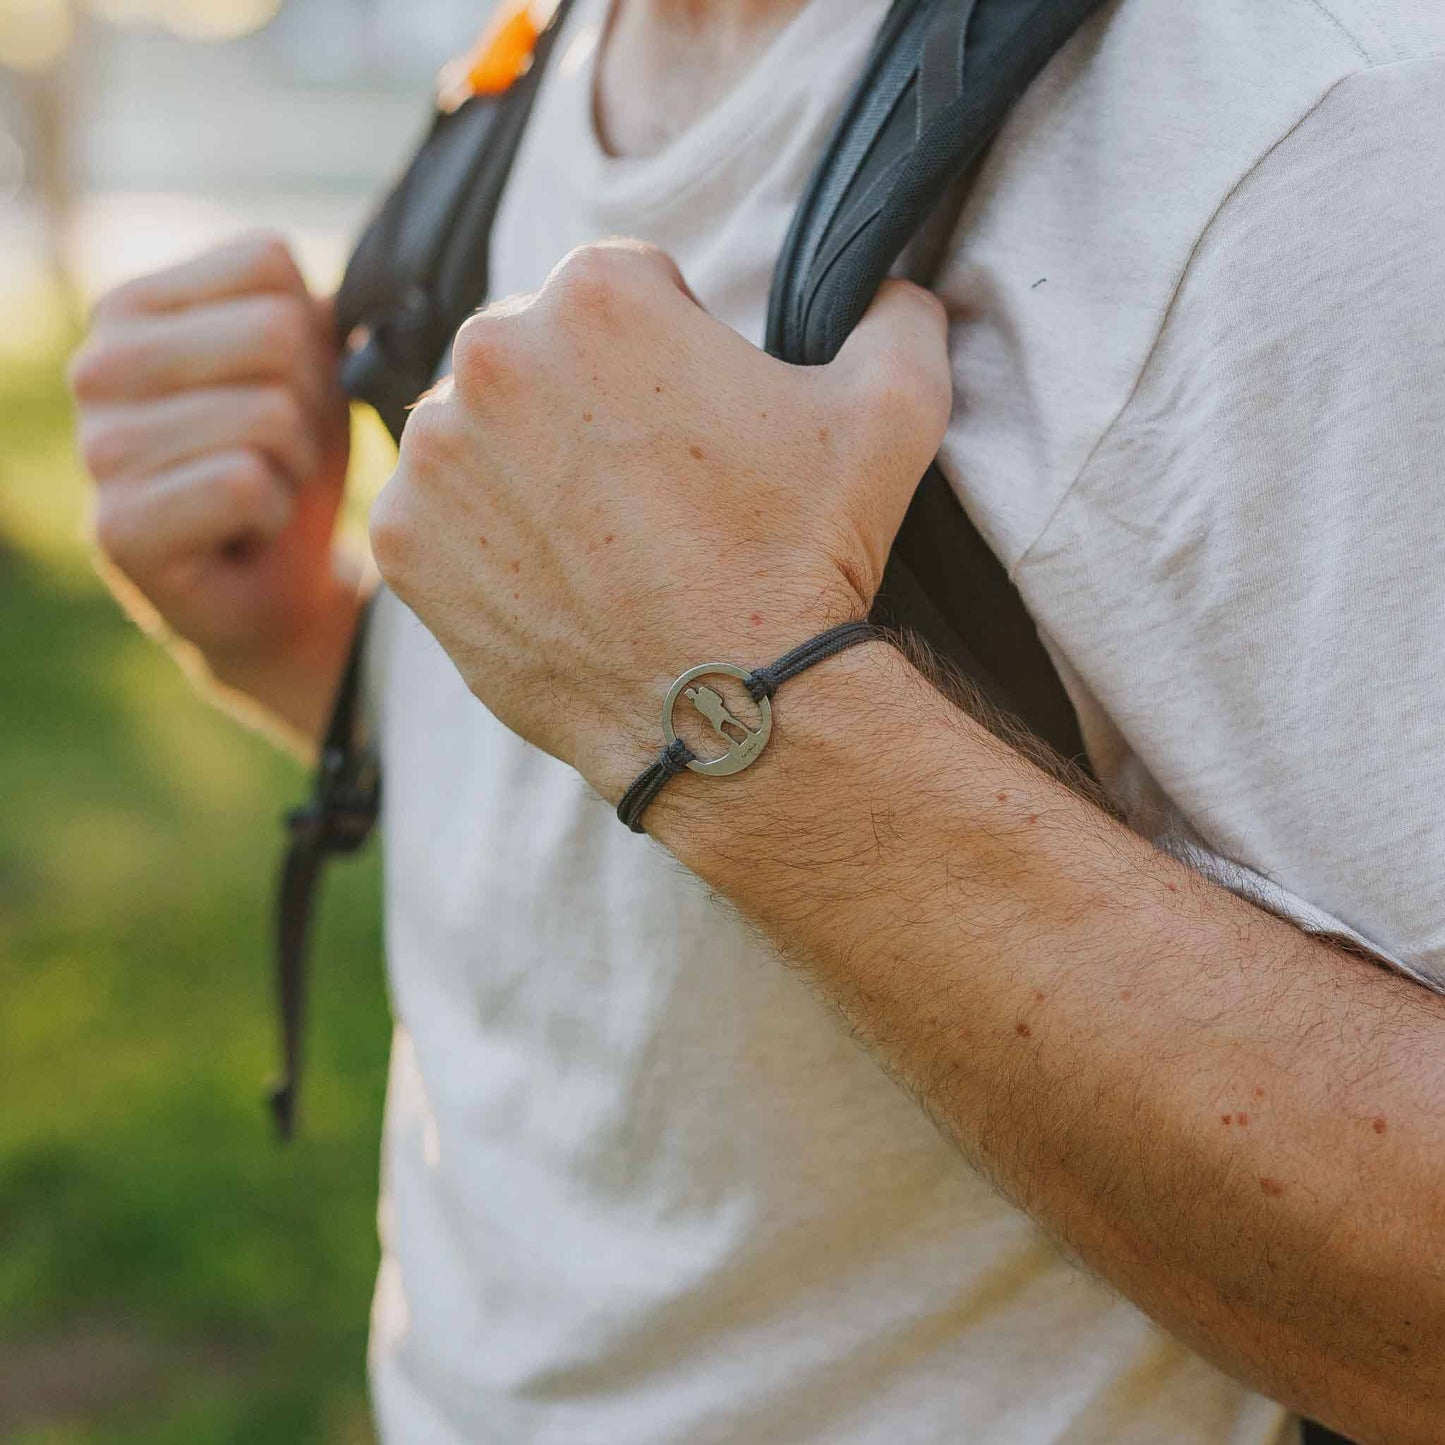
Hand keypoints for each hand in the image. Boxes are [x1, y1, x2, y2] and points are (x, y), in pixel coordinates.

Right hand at [70, 232, 356, 717]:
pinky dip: (274, 512)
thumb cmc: (291, 469)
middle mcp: (96, 364)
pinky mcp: (117, 525)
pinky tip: (246, 531)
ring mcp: (97, 446)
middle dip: (314, 404)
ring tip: (262, 491)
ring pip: (270, 413)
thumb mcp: (314, 372)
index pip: (267, 262)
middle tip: (283, 455)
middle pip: (277, 334)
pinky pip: (246, 483)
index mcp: (134, 307)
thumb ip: (318, 310)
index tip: (292, 394)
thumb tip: (375, 284)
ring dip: (296, 466)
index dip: (316, 337)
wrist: (276, 591)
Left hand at [369, 240, 950, 792]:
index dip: (672, 351)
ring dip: (526, 464)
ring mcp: (435, 453)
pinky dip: (482, 539)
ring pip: (479, 430)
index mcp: (598, 294)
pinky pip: (437, 514)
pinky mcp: (404, 542)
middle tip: (649, 489)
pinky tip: (552, 578)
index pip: (624, 289)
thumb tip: (893, 287)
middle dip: (587, 400)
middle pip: (538, 353)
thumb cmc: (807, 555)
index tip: (696, 422)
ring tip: (603, 539)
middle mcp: (492, 354)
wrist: (733, 709)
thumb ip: (893, 313)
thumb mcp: (894, 408)